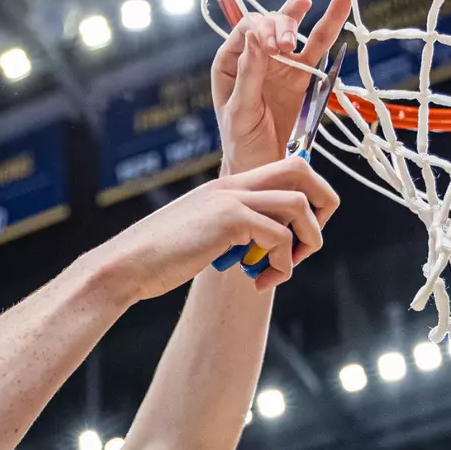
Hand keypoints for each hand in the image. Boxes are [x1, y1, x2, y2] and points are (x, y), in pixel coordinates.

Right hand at [96, 159, 339, 299]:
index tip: (299, 236)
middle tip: (306, 246)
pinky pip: (280, 237)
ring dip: (304, 244)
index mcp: (230, 185)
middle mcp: (235, 184)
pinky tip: (258, 282)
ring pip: (299, 204)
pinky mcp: (229, 220)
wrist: (128, 265)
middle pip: (304, 171)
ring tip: (280, 271)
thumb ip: (236, 230)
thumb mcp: (206, 234)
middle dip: (322, 208)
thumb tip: (265, 246)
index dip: (310, 197)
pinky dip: (281, 266)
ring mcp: (232, 199)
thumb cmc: (162, 256)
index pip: (290, 167)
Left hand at [212, 0, 353, 174]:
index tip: (275, 49)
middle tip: (288, 46)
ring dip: (298, 16)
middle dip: (281, 27)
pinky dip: (329, 26)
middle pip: (270, 25)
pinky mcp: (300, 76)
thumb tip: (256, 37)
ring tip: (306, 2)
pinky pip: (316, 49)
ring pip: (293, 30)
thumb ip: (249, 75)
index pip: (248, 30)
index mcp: (229, 63)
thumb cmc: (241, 144)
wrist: (261, 168)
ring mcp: (278, 65)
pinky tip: (342, 2)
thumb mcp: (241, 111)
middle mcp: (253, 57)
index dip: (263, 31)